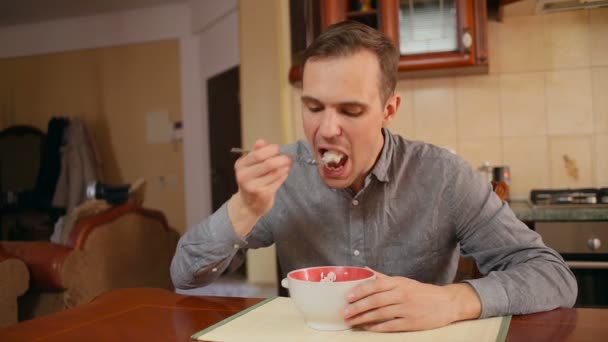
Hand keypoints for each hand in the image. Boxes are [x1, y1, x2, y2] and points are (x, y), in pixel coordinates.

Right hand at [228, 139, 291, 236]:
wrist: (248, 205)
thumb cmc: (252, 180)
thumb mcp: (250, 165)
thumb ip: (256, 153)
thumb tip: (261, 141)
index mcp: (240, 165)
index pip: (257, 155)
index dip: (270, 150)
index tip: (278, 148)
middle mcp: (244, 176)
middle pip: (268, 164)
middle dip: (281, 159)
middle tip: (288, 157)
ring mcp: (253, 187)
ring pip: (275, 173)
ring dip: (284, 168)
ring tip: (288, 165)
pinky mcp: (263, 195)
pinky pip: (278, 182)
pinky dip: (283, 176)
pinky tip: (284, 174)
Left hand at [343, 270, 480, 331]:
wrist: (447, 303)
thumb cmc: (422, 292)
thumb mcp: (404, 281)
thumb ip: (383, 278)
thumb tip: (364, 270)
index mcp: (399, 283)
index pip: (376, 285)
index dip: (361, 291)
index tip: (348, 297)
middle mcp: (402, 295)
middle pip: (376, 301)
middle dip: (358, 307)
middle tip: (345, 313)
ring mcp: (407, 310)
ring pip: (380, 314)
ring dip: (363, 318)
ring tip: (351, 321)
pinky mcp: (411, 323)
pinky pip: (390, 326)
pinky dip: (376, 327)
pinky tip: (366, 327)